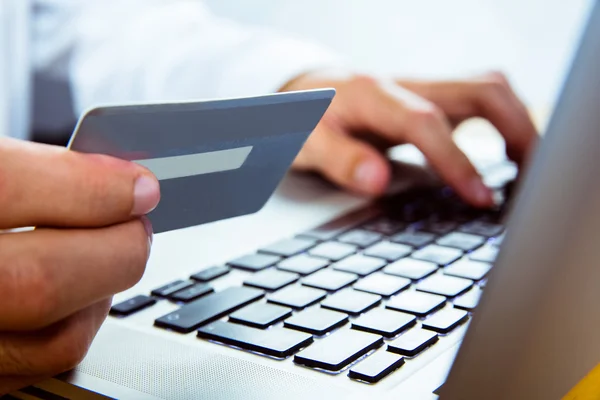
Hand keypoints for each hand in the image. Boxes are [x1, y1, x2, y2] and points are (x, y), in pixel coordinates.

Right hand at [0, 138, 159, 393]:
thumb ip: (23, 171)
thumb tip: (115, 181)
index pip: (6, 190)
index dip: (89, 186)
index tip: (138, 185)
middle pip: (39, 281)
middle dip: (115, 247)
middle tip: (136, 222)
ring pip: (51, 341)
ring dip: (103, 293)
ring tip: (107, 255)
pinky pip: (36, 369)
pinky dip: (71, 328)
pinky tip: (73, 296)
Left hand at [282, 70, 537, 206]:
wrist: (304, 93)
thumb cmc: (304, 119)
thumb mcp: (306, 143)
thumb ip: (339, 160)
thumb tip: (378, 181)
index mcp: (373, 95)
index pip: (426, 121)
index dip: (456, 159)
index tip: (480, 198)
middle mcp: (406, 86)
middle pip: (480, 89)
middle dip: (516, 131)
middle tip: (530, 181)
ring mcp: (423, 91)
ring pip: (488, 92)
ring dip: (518, 126)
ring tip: (529, 173)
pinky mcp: (432, 101)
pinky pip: (479, 105)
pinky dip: (503, 128)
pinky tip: (508, 160)